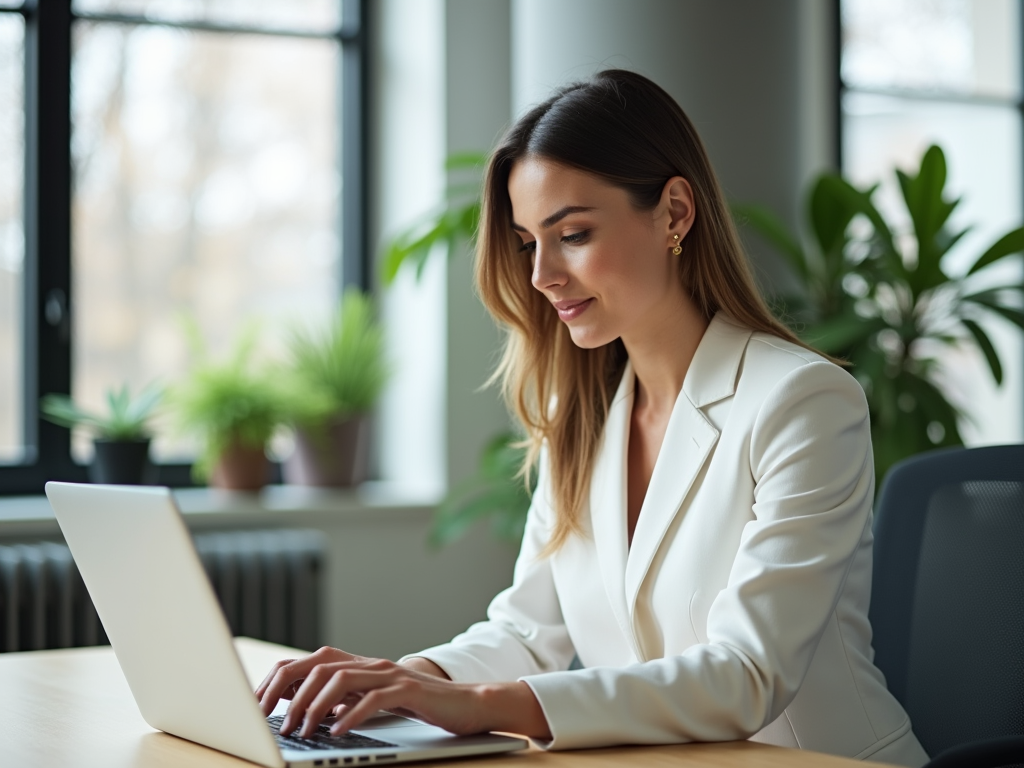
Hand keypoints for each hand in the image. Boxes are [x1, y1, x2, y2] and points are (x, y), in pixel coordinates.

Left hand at [255, 646, 550, 740]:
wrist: (467, 703)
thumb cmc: (419, 706)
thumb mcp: (374, 700)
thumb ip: (345, 699)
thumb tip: (305, 708)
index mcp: (359, 664)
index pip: (308, 662)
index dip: (278, 679)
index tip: (256, 704)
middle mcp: (371, 663)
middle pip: (318, 665)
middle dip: (290, 692)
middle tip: (275, 722)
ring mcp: (391, 674)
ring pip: (341, 679)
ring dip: (315, 705)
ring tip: (302, 729)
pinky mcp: (409, 690)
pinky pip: (373, 699)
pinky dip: (351, 714)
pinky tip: (337, 731)